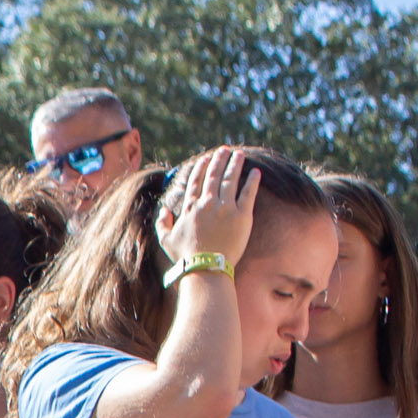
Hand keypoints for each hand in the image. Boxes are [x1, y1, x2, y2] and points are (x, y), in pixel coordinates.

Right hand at [156, 146, 259, 272]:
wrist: (206, 268)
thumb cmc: (185, 257)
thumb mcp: (167, 240)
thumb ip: (163, 224)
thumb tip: (164, 211)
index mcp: (190, 208)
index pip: (196, 181)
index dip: (202, 167)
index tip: (206, 158)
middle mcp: (207, 204)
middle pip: (214, 176)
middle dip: (219, 160)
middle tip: (224, 150)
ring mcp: (225, 208)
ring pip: (231, 180)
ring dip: (235, 165)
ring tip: (239, 155)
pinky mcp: (241, 215)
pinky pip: (248, 193)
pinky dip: (252, 181)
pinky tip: (255, 172)